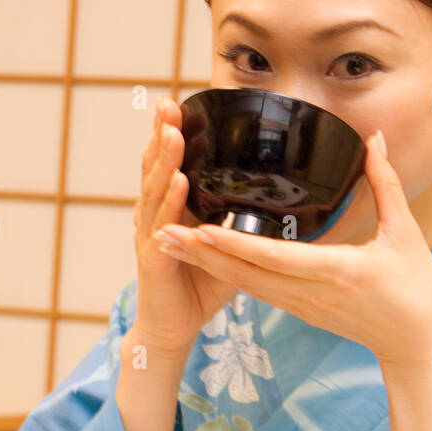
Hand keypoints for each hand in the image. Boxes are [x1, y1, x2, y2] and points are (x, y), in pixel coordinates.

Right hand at [131, 96, 239, 359]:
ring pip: (155, 190)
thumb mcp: (228, 246)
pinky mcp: (154, 260)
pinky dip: (169, 202)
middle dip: (162, 134)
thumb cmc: (199, 287)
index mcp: (172, 208)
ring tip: (174, 132)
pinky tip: (178, 181)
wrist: (174, 328)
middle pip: (156, 167)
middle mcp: (156, 216)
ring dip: (165, 160)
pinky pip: (162, 227)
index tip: (180, 102)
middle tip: (169, 103)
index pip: (170, 163)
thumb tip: (280, 201)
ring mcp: (151, 237)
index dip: (173, 133)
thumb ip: (243, 221)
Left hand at [150, 131, 431, 374]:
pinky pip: (260, 292)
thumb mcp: (404, 233)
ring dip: (208, 266)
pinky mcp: (303, 312)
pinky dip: (230, 276)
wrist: (419, 345)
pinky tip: (207, 261)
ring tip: (171, 244)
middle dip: (202, 256)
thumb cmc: (418, 292)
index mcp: (337, 272)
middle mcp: (312, 294)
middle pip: (246, 275)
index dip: (233, 245)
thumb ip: (384, 184)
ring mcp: (304, 307)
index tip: (198, 228)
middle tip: (162, 234)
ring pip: (247, 286)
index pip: (274, 258)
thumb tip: (372, 140)